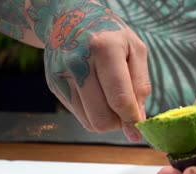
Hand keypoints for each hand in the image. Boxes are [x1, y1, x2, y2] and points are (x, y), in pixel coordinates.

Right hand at [43, 3, 149, 141]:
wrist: (68, 19)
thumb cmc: (110, 35)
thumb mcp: (136, 49)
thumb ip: (141, 85)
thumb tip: (138, 120)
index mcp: (104, 49)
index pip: (120, 99)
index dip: (132, 120)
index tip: (137, 133)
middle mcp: (78, 64)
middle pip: (102, 119)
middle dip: (118, 122)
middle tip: (125, 111)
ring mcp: (62, 76)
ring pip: (90, 122)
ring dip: (106, 119)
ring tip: (111, 99)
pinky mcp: (54, 86)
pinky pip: (80, 116)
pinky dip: (93, 112)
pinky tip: (96, 93)